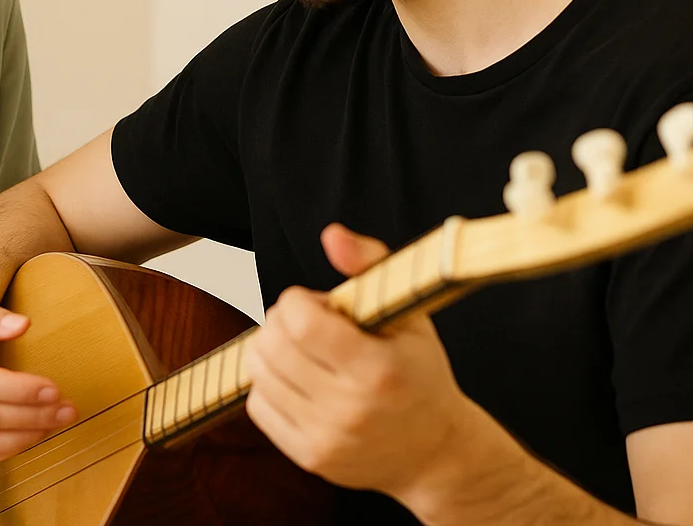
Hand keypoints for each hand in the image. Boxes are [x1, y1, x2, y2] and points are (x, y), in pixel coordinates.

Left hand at [243, 224, 486, 506]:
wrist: (436, 453)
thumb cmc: (420, 374)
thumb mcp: (410, 314)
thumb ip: (370, 264)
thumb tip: (332, 235)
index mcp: (378, 370)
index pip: (301, 322)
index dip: (299, 301)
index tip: (318, 304)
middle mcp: (350, 409)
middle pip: (273, 344)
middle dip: (282, 321)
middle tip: (309, 325)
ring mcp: (327, 438)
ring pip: (258, 373)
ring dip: (272, 350)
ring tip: (305, 351)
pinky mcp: (309, 457)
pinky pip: (257, 405)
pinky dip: (269, 384)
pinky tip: (299, 380)